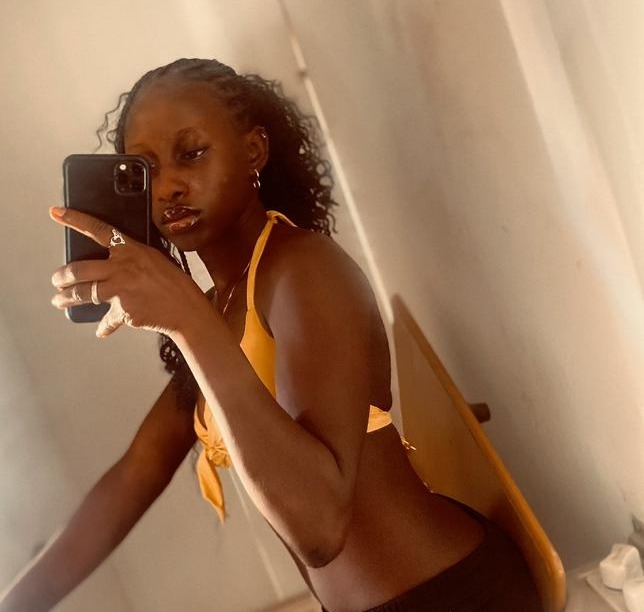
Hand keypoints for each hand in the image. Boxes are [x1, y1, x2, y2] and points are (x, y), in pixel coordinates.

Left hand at [50, 206, 208, 337]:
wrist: (186, 308)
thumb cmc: (176, 284)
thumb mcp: (155, 260)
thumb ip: (132, 259)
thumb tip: (114, 264)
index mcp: (130, 250)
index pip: (98, 230)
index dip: (76, 220)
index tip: (57, 212)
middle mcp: (121, 268)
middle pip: (79, 269)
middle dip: (62, 276)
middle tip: (57, 280)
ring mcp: (119, 290)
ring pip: (83, 293)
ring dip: (67, 298)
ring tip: (60, 300)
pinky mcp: (122, 311)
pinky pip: (107, 320)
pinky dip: (104, 326)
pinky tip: (101, 330)